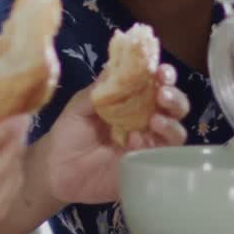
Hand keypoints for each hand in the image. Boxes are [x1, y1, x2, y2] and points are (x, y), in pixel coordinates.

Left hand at [44, 64, 189, 204]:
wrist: (57, 170)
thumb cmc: (68, 133)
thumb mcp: (80, 106)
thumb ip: (101, 88)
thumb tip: (119, 63)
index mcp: (132, 99)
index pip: (157, 83)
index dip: (164, 75)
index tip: (161, 72)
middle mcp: (145, 119)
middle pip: (174, 105)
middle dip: (174, 97)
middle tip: (163, 94)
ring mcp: (148, 143)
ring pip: (176, 131)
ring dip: (170, 122)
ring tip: (155, 120)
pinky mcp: (146, 166)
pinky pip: (162, 156)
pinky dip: (156, 146)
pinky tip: (137, 140)